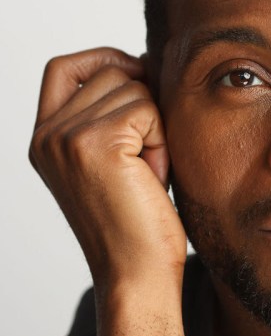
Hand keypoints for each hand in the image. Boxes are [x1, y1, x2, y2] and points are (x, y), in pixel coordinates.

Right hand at [29, 47, 187, 289]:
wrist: (137, 276)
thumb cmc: (137, 227)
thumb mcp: (117, 161)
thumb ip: (113, 115)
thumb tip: (144, 60)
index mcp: (43, 140)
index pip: (63, 68)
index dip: (103, 59)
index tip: (138, 78)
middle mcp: (47, 136)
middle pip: (109, 71)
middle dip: (143, 108)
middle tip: (147, 164)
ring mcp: (66, 137)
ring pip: (132, 87)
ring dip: (156, 128)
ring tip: (149, 176)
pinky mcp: (95, 143)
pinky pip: (148, 109)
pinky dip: (162, 140)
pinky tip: (155, 179)